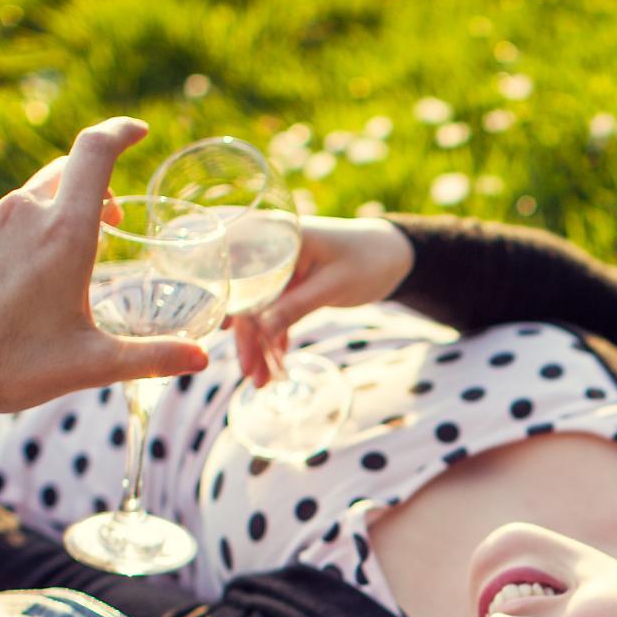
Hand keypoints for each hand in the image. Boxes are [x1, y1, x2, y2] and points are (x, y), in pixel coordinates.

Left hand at [0, 117, 208, 450]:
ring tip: (13, 292)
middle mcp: (19, 210)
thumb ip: (151, 356)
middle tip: (91, 238)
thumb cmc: (8, 368)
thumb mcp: (89, 366)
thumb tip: (202, 358)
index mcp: (65, 235)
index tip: (135, 131)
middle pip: (59, 182)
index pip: (96, 154)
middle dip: (81, 203)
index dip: (119, 133)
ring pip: (12, 210)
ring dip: (23, 235)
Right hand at [231, 215, 412, 386]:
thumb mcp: (332, 286)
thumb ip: (295, 306)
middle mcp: (272, 251)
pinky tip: (274, 363)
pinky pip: (276, 314)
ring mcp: (281, 270)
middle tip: (248, 371)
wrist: (394, 255)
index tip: (221, 332)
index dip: (229, 303)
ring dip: (260, 344)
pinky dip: (276, 338)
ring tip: (260, 379)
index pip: (241, 271)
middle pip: (248, 297)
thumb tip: (259, 332)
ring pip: (261, 311)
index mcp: (277, 237)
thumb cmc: (368, 260)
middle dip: (248, 336)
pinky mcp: (291, 286)